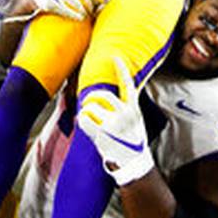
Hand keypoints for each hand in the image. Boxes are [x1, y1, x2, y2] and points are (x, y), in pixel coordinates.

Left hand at [76, 57, 153, 184]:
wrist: (134, 162)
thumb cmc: (131, 141)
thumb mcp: (135, 122)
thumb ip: (125, 109)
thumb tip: (106, 99)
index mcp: (134, 109)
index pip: (128, 84)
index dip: (121, 69)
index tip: (114, 56)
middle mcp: (125, 114)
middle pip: (103, 94)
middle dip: (91, 97)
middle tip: (87, 102)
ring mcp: (114, 124)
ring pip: (91, 106)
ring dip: (86, 111)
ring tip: (89, 119)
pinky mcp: (103, 133)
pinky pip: (84, 118)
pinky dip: (82, 120)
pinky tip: (85, 125)